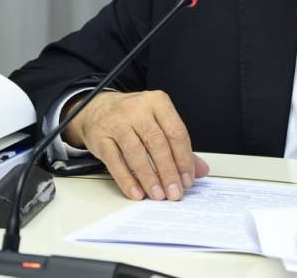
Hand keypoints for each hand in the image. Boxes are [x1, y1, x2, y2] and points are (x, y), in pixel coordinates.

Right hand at [63, 90, 209, 200]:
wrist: (97, 109)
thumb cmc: (133, 117)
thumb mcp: (158, 122)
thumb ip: (179, 146)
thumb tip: (200, 169)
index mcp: (157, 102)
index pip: (176, 132)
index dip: (184, 158)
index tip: (188, 179)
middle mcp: (137, 109)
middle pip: (157, 143)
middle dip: (168, 171)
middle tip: (175, 191)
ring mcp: (117, 122)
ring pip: (136, 153)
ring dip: (149, 178)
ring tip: (158, 194)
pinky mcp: (100, 138)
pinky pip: (115, 162)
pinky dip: (127, 180)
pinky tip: (137, 192)